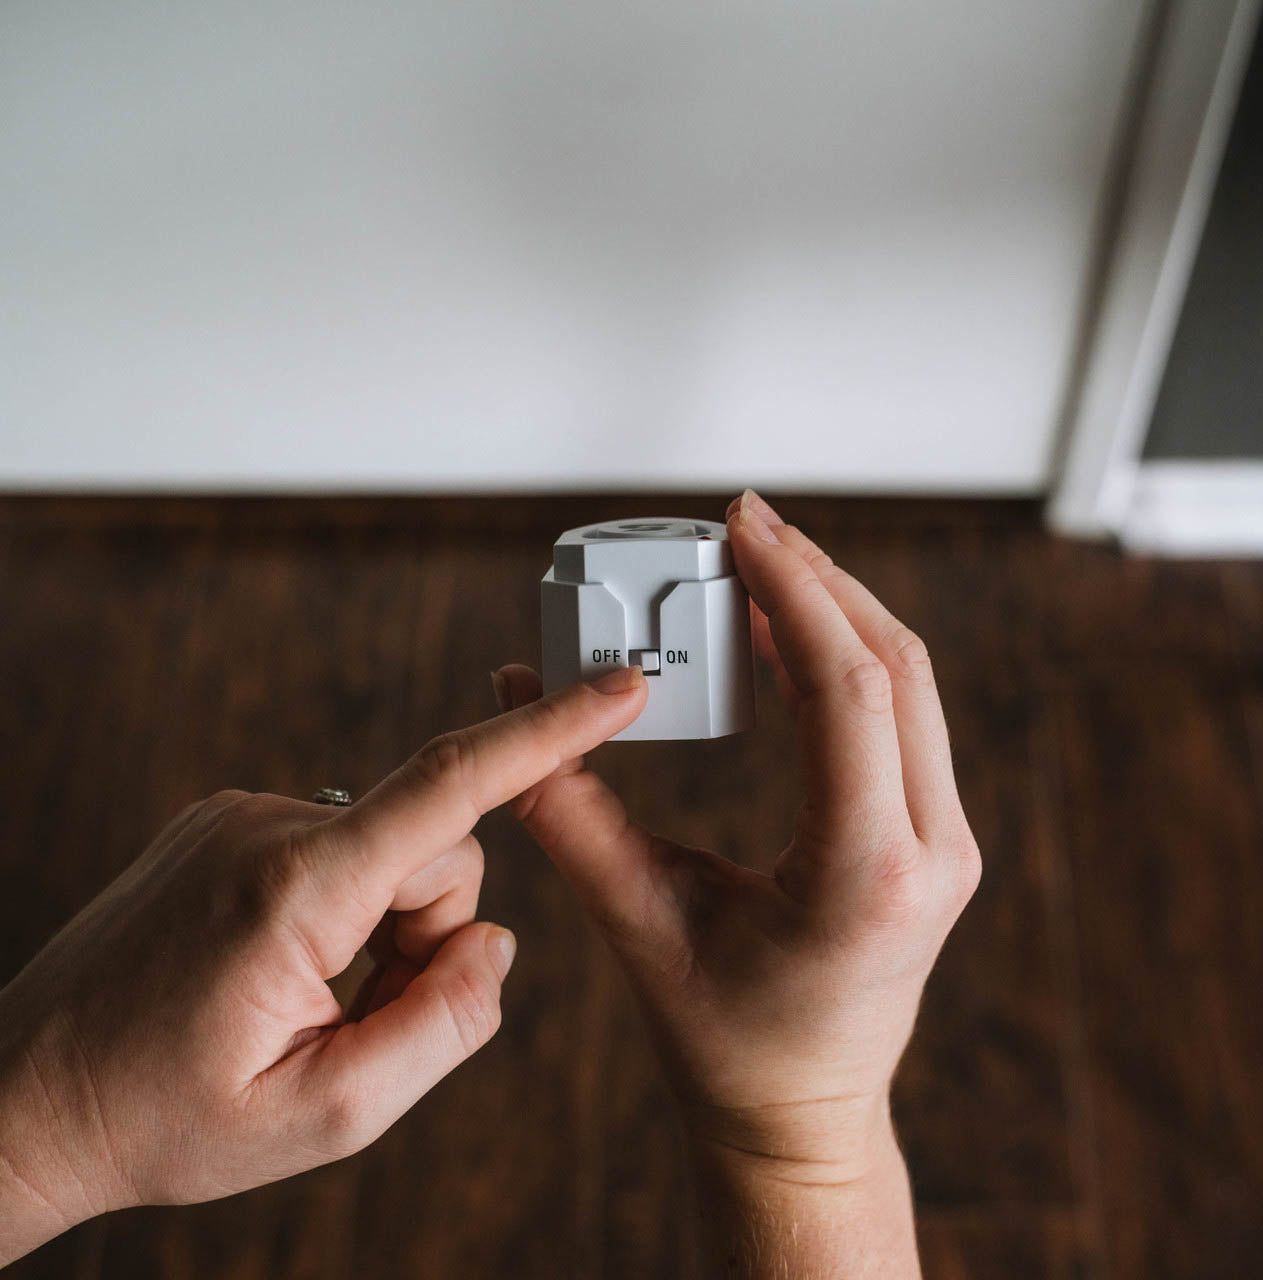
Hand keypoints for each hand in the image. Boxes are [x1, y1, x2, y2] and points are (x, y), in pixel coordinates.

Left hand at [0, 668, 646, 1262]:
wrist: (20, 1097)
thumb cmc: (164, 1119)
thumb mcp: (326, 1115)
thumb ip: (444, 1025)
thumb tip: (496, 943)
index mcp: (297, 890)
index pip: (451, 785)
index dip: (549, 733)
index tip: (617, 689)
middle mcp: (268, 823)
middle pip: (436, 849)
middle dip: (430, 932)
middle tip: (358, 1013)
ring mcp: (241, 814)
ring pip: (389, 851)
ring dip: (381, 927)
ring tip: (307, 1000)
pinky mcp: (227, 822)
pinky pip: (337, 848)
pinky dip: (341, 907)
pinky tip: (275, 970)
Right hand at [495, 491, 979, 1274]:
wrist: (804, 1121)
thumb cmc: (724, 1048)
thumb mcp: (640, 926)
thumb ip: (571, 815)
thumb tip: (514, 710)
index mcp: (864, 877)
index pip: (847, 692)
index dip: (796, 591)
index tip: (743, 524)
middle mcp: (930, 851)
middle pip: (893, 665)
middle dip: (816, 579)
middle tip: (742, 526)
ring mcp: (946, 842)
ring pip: (908, 682)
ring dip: (836, 610)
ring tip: (760, 563)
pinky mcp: (934, 835)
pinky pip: (903, 716)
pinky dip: (848, 657)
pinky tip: (791, 632)